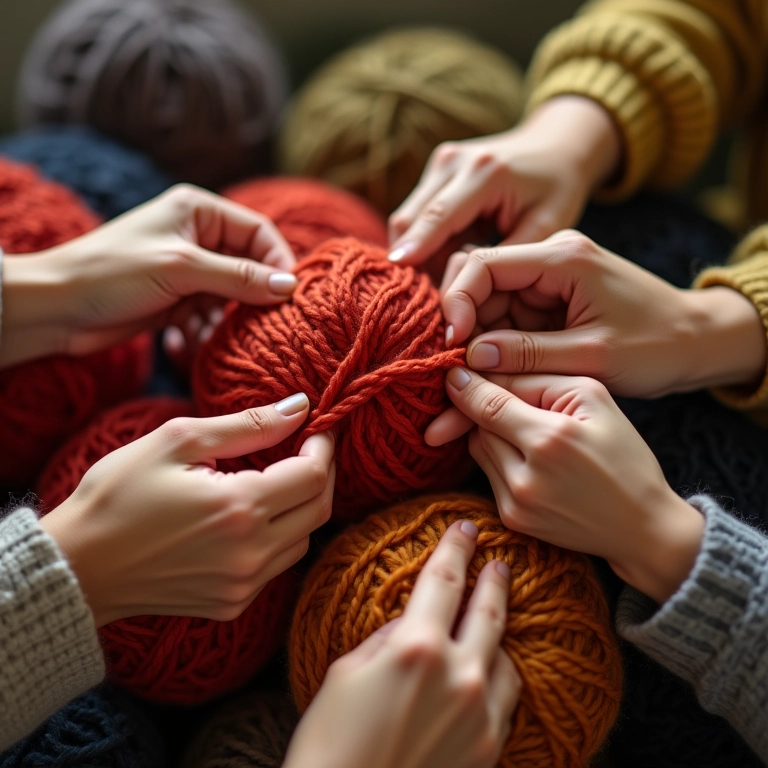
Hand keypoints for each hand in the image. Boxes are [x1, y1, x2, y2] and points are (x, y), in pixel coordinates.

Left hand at [0, 184, 296, 367]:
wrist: (57, 308)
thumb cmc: (112, 273)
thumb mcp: (182, 269)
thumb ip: (239, 277)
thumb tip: (289, 286)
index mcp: (198, 211)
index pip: (258, 232)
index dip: (278, 261)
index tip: (290, 295)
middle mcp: (197, 236)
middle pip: (249, 265)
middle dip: (255, 295)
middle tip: (265, 322)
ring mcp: (187, 270)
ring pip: (231, 294)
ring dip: (229, 317)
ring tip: (220, 335)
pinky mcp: (177, 298)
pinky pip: (210, 313)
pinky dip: (207, 329)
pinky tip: (192, 341)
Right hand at [40, 393, 334, 626]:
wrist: (76, 566)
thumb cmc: (118, 494)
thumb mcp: (178, 441)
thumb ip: (248, 425)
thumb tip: (299, 407)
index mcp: (239, 509)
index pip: (313, 475)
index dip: (323, 445)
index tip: (318, 426)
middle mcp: (250, 553)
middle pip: (319, 509)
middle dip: (322, 472)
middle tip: (308, 447)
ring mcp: (242, 586)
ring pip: (303, 539)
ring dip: (302, 506)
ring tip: (279, 478)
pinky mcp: (231, 605)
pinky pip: (277, 565)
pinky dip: (279, 536)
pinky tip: (253, 516)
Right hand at [283, 521, 519, 767]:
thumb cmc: (330, 741)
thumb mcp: (347, 671)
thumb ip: (388, 638)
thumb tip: (412, 625)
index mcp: (417, 647)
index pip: (445, 579)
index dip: (456, 548)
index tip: (465, 529)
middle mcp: (459, 676)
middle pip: (489, 611)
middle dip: (494, 580)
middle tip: (499, 563)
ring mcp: (479, 715)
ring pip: (505, 657)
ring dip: (498, 635)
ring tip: (491, 625)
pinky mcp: (488, 748)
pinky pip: (506, 700)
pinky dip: (498, 678)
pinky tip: (489, 673)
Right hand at [387, 97, 619, 270]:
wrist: (556, 145)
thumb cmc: (557, 188)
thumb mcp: (546, 227)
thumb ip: (505, 256)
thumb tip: (466, 287)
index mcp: (485, 173)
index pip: (437, 216)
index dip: (415, 246)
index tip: (395, 271)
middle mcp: (454, 162)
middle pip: (410, 218)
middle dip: (414, 259)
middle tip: (430, 298)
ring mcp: (441, 163)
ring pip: (409, 218)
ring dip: (420, 252)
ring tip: (445, 280)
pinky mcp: (436, 171)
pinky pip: (419, 215)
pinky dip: (428, 241)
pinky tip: (450, 258)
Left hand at [427, 370, 704, 603]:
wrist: (642, 526)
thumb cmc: (625, 456)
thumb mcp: (595, 400)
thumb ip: (540, 380)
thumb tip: (486, 373)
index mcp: (550, 440)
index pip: (488, 405)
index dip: (468, 385)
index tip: (455, 371)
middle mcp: (527, 476)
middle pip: (478, 427)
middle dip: (485, 408)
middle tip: (507, 400)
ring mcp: (516, 503)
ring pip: (478, 449)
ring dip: (491, 434)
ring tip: (525, 430)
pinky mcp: (512, 519)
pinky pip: (488, 475)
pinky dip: (499, 460)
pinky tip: (529, 459)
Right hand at [440, 231, 766, 397]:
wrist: (696, 341)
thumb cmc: (656, 346)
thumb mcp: (592, 355)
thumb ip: (528, 354)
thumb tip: (470, 356)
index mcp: (562, 258)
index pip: (483, 264)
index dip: (458, 302)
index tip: (451, 344)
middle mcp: (549, 258)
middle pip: (479, 281)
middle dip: (462, 324)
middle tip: (452, 369)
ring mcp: (547, 277)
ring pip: (488, 303)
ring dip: (474, 340)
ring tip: (465, 384)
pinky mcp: (549, 298)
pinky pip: (506, 316)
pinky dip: (493, 345)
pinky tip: (485, 375)